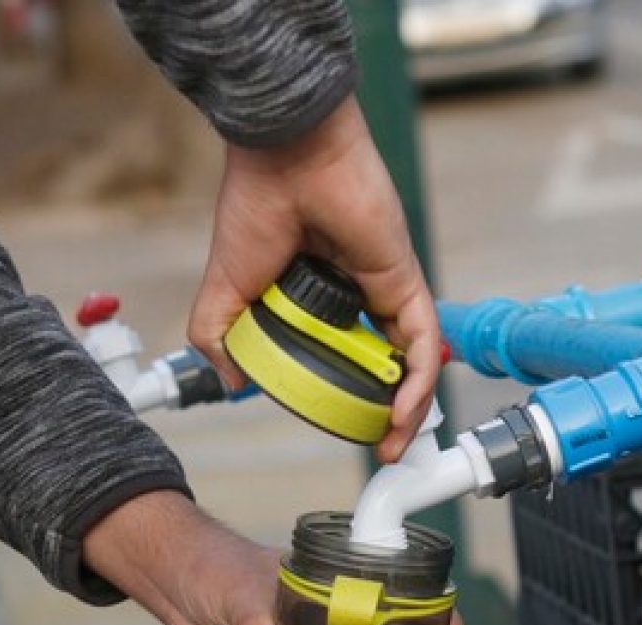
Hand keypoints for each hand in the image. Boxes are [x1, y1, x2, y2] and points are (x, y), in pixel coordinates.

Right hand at [188, 95, 440, 462]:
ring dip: (408, 408)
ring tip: (393, 445)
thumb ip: (221, 338)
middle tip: (380, 448)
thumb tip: (232, 382)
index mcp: (320, 301)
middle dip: (386, 412)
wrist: (282, 160)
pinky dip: (417, 382)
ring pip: (409, 362)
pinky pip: (420, 344)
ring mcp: (385, 292)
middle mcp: (358, 300)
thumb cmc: (255, 210)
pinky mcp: (405, 283)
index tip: (339, 428)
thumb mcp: (225, 293)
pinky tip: (403, 414)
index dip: (346, 397)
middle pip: (383, 366)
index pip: (343, 359)